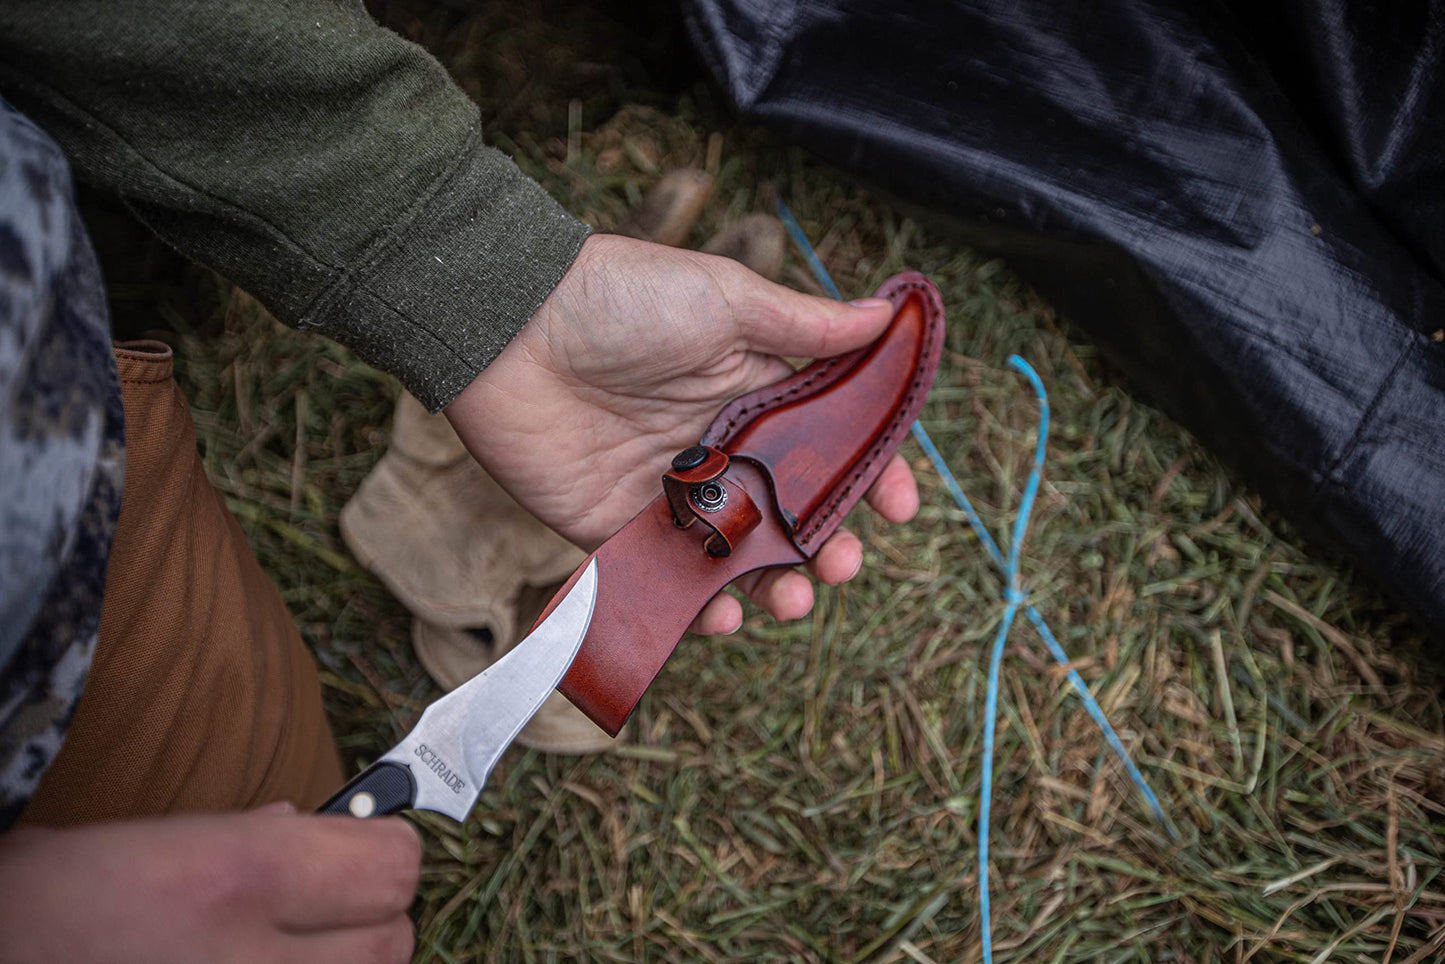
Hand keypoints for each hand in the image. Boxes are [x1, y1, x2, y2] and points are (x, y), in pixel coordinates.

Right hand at [0, 806, 420, 963]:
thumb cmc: (49, 903)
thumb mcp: (149, 842)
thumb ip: (249, 835)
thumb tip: (311, 826)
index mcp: (241, 878)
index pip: (396, 867)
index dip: (386, 848)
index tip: (367, 840)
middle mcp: (254, 961)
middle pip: (393, 944)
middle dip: (371, 920)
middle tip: (325, 908)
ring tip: (283, 949)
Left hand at [445, 234, 918, 633]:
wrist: (511, 327)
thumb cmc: (622, 298)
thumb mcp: (725, 299)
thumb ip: (805, 324)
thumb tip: (889, 316)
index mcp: (753, 390)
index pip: (829, 443)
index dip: (870, 475)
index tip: (900, 508)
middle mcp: (718, 446)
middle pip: (791, 511)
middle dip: (827, 545)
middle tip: (844, 566)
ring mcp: (669, 490)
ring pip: (738, 554)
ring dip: (773, 584)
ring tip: (793, 601)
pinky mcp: (615, 526)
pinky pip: (667, 576)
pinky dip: (697, 603)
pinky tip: (721, 614)